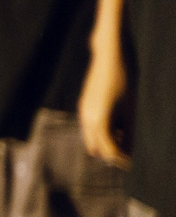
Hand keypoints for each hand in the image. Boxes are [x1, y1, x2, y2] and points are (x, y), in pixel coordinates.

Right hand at [80, 38, 130, 167]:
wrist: (110, 54)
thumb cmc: (125, 79)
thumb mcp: (131, 106)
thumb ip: (128, 130)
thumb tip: (128, 150)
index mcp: (100, 121)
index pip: (109, 150)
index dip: (121, 159)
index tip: (132, 163)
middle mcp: (87, 118)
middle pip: (96, 147)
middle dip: (111, 153)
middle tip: (128, 153)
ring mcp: (84, 110)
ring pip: (91, 137)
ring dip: (105, 142)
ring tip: (124, 136)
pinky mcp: (85, 104)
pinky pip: (90, 126)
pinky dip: (101, 132)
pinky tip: (116, 124)